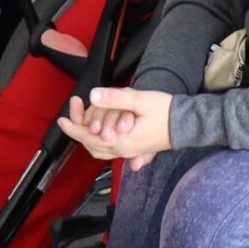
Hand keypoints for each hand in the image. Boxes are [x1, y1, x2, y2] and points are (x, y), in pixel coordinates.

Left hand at [57, 84, 172, 167]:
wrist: (187, 125)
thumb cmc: (166, 111)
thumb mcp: (140, 100)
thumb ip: (115, 98)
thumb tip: (93, 95)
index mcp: (121, 140)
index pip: (88, 137)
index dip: (72, 127)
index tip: (60, 119)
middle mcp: (123, 150)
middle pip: (91, 145)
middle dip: (77, 131)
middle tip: (70, 116)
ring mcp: (130, 152)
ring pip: (99, 150)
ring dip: (87, 138)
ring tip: (82, 123)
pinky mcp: (136, 149)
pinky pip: (109, 150)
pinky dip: (98, 142)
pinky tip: (100, 132)